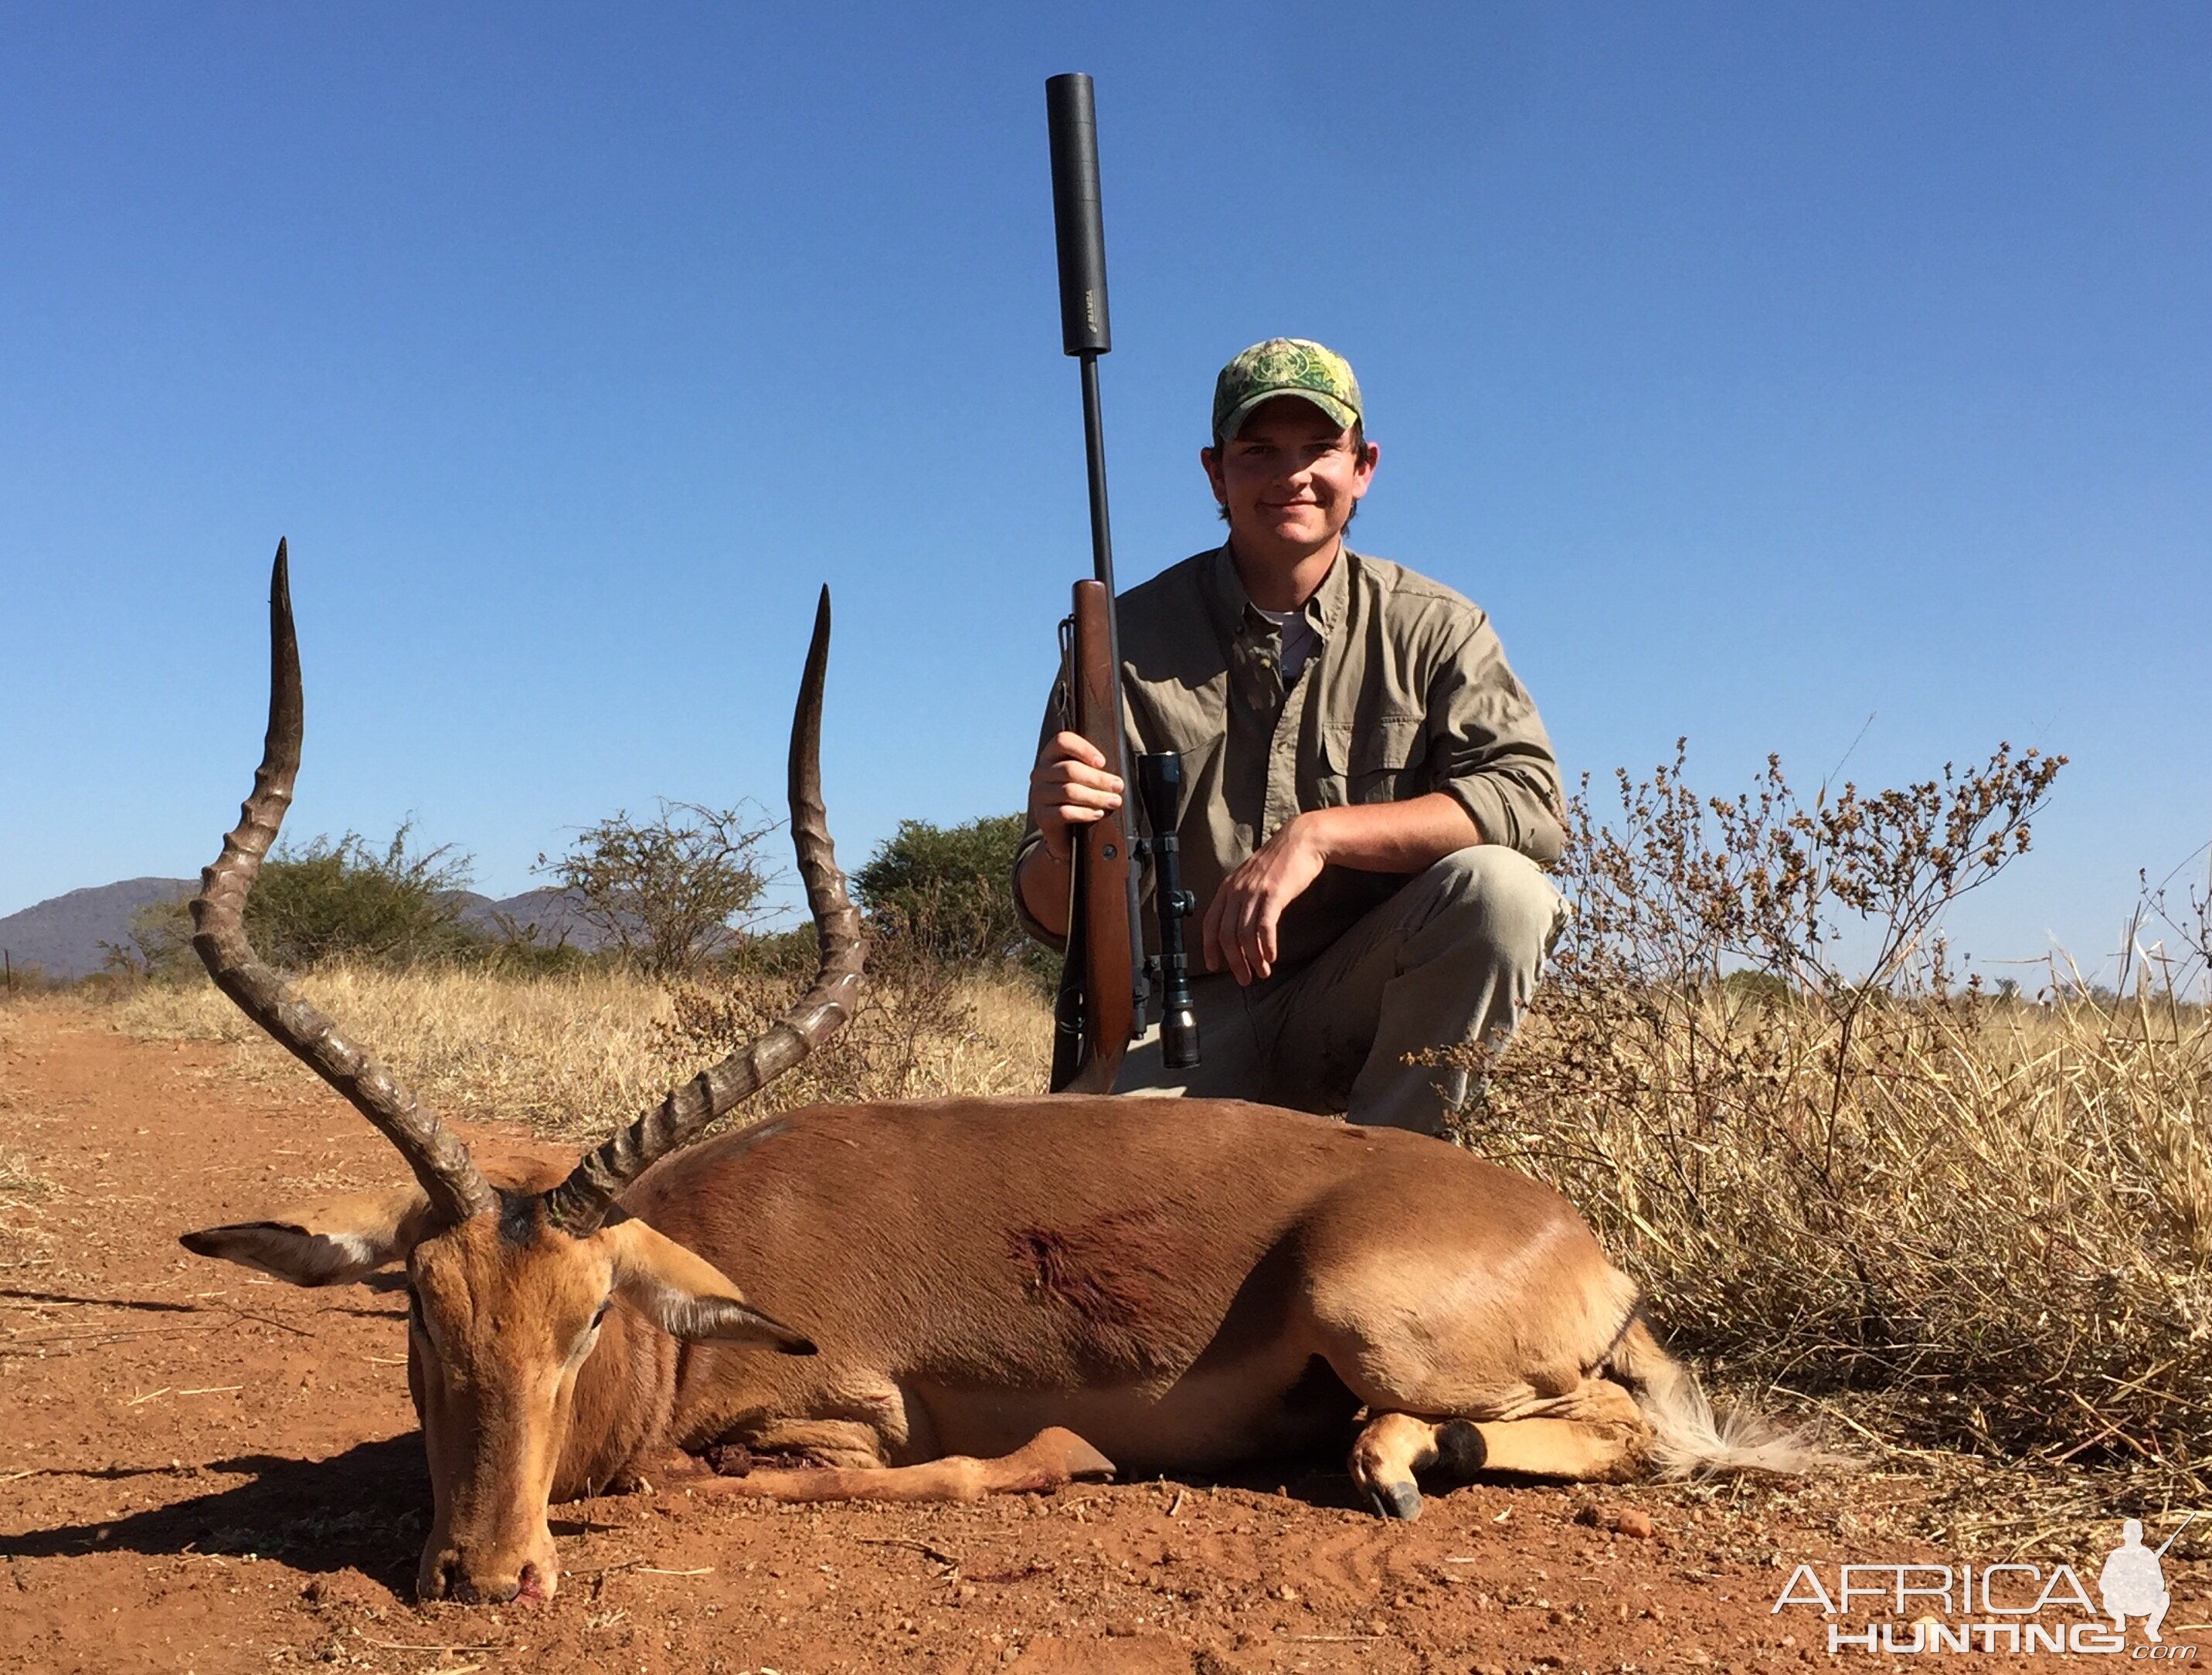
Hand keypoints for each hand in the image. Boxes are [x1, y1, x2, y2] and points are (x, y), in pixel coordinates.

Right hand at [1028, 731, 1122, 861]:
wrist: (1063, 831)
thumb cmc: (1077, 798)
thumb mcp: (1084, 779)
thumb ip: (1095, 770)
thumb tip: (1115, 777)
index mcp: (1052, 756)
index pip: (1063, 741)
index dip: (1084, 749)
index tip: (1102, 762)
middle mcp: (1041, 772)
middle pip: (1070, 769)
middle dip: (1098, 778)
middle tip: (1118, 786)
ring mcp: (1039, 794)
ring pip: (1069, 791)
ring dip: (1096, 797)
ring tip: (1114, 801)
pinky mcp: (1041, 815)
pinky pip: (1064, 812)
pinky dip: (1085, 813)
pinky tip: (1098, 814)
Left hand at [1202, 814, 1327, 984]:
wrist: (1301, 841)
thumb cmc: (1279, 862)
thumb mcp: (1251, 878)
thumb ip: (1241, 900)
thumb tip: (1238, 928)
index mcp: (1227, 888)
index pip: (1210, 923)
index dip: (1209, 948)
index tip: (1214, 966)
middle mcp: (1236, 890)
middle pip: (1227, 935)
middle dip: (1234, 961)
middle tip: (1244, 978)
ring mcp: (1254, 892)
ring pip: (1245, 935)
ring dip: (1253, 959)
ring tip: (1263, 972)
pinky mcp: (1274, 894)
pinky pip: (1265, 927)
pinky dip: (1267, 946)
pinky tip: (1272, 957)